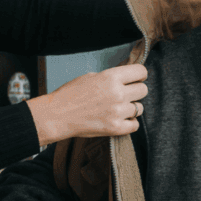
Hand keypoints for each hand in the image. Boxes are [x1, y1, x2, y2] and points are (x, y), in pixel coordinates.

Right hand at [28, 63, 147, 145]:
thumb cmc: (70, 95)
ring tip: (117, 109)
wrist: (57, 115)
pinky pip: (135, 125)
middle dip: (136, 91)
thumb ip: (111, 78)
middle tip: (126, 95)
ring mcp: (117, 112)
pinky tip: (120, 119)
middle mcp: (117, 93)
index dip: (139, 75)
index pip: (141, 72)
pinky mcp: (115, 128)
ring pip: (140, 108)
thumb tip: (126, 79)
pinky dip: (129, 123)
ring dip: (131, 108)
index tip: (136, 79)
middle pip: (143, 90)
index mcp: (111, 77)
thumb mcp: (91, 77)